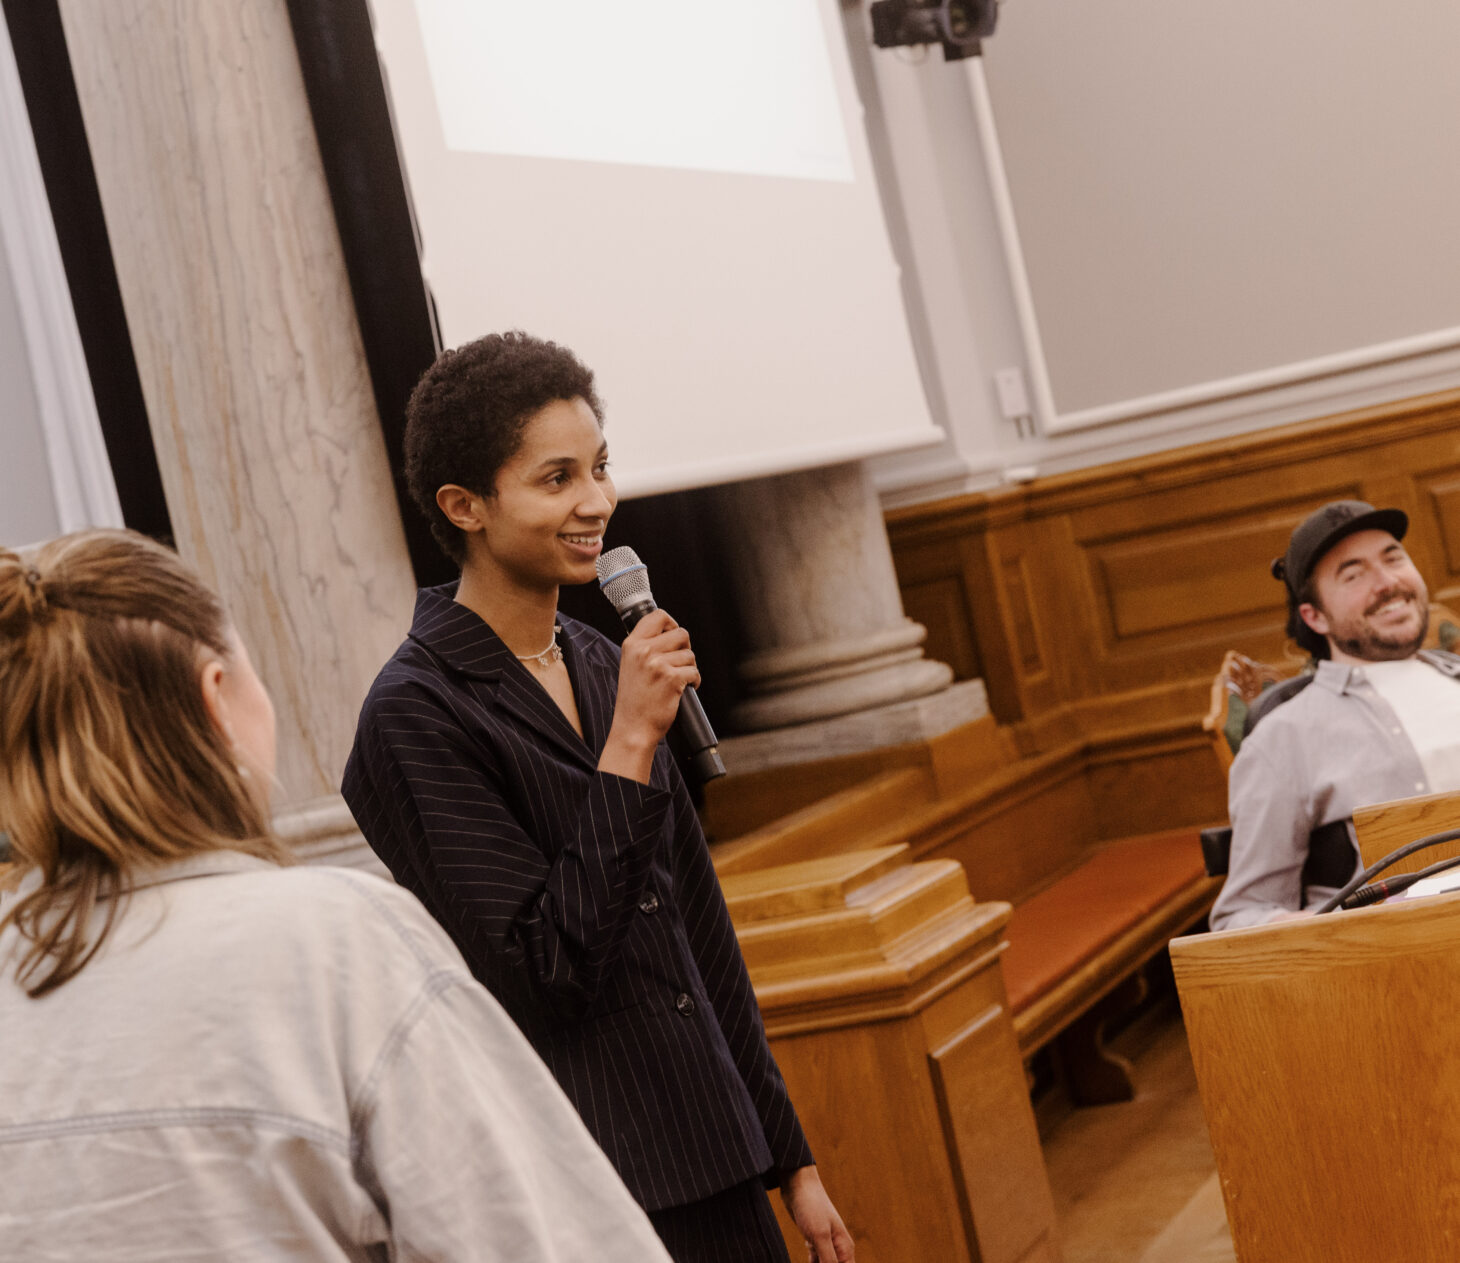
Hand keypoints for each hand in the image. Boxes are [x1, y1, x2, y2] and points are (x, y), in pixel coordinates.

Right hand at [599, 610, 699, 783]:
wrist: (633, 729)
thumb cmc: (634, 701)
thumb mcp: (631, 665)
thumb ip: (646, 647)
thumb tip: (672, 632)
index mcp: (632, 644)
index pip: (658, 616)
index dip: (671, 624)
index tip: (674, 636)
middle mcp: (644, 651)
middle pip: (681, 633)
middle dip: (685, 649)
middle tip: (678, 664)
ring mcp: (658, 664)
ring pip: (690, 655)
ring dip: (688, 668)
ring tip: (676, 682)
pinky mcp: (672, 679)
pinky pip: (694, 672)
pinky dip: (694, 682)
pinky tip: (683, 691)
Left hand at [780, 1166, 853, 1262]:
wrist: (797, 1183)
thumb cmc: (811, 1205)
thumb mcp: (819, 1236)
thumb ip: (828, 1261)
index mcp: (844, 1249)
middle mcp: (838, 1249)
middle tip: (812, 1261)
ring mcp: (825, 1244)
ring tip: (809, 1260)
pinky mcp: (813, 1240)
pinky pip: (815, 1261)